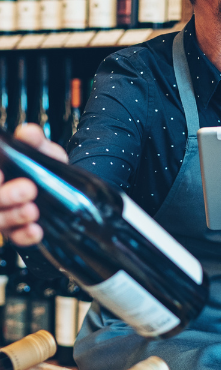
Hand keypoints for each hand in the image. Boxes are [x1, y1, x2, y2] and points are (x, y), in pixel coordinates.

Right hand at [0, 124, 67, 245]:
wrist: (65, 186)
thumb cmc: (45, 165)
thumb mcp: (43, 150)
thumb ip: (35, 141)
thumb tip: (28, 132)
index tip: (1, 174)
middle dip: (5, 196)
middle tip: (28, 189)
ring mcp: (3, 214)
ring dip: (14, 216)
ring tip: (33, 210)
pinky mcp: (17, 232)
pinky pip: (16, 238)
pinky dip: (24, 235)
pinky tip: (36, 230)